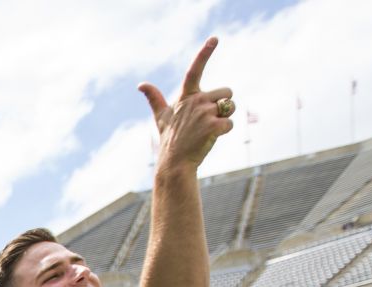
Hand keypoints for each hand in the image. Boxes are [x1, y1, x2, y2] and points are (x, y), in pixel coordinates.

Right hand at [139, 37, 233, 171]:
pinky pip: (230, 123)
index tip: (214, 38)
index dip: (204, 52)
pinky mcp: (213, 126)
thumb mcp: (161, 117)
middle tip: (207, 121)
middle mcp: (195, 101)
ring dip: (225, 118)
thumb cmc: (170, 139)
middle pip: (226, 92)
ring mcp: (204, 113)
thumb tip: (140, 85)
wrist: (174, 163)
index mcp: (186, 96)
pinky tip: (211, 138)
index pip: (194, 70)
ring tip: (208, 129)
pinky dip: (225, 131)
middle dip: (223, 105)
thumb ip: (154, 98)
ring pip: (231, 108)